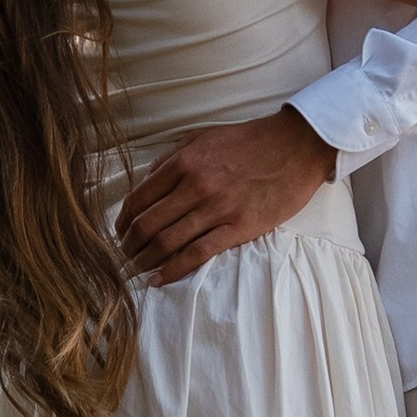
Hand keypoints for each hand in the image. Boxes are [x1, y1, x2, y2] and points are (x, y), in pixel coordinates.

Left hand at [116, 108, 333, 282]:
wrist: (297, 147)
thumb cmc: (251, 141)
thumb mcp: (204, 137)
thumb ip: (173, 157)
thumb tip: (147, 179)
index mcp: (184, 162)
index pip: (139, 198)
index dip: (123, 221)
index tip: (119, 232)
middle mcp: (195, 186)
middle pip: (147, 224)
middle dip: (129, 245)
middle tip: (124, 255)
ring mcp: (217, 208)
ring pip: (167, 242)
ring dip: (145, 260)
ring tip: (137, 268)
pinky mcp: (239, 227)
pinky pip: (198, 254)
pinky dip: (173, 270)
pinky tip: (159, 279)